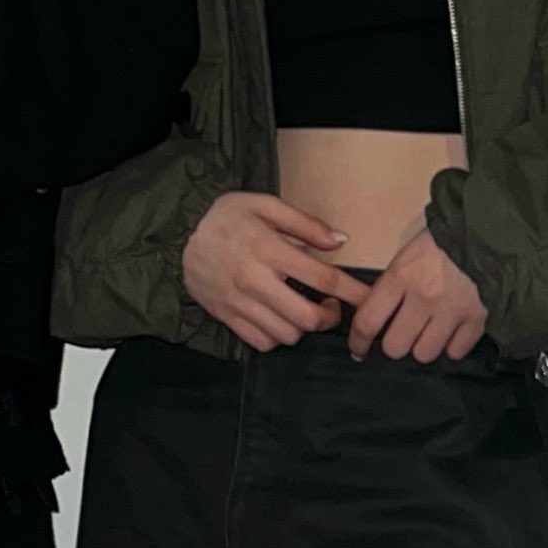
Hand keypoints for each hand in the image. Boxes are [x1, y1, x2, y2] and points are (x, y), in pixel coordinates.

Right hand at [182, 195, 354, 350]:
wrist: (178, 234)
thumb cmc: (226, 216)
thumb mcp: (265, 205)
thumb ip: (305, 224)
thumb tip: (340, 241)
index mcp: (269, 250)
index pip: (323, 279)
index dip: (353, 293)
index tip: (369, 299)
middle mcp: (255, 281)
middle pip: (307, 318)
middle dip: (329, 318)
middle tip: (330, 307)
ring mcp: (239, 303)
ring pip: (286, 335)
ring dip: (303, 328)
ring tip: (304, 312)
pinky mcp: (226, 317)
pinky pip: (262, 342)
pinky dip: (278, 337)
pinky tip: (279, 320)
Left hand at [346, 225, 487, 363]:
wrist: (492, 228)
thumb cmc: (446, 237)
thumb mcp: (410, 252)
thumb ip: (394, 283)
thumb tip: (377, 312)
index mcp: (401, 275)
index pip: (368, 320)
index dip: (358, 341)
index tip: (358, 350)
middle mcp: (424, 297)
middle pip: (396, 346)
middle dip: (396, 343)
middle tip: (403, 334)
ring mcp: (452, 311)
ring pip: (425, 353)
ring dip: (424, 346)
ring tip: (430, 333)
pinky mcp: (478, 318)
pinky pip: (456, 351)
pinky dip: (453, 346)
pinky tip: (453, 333)